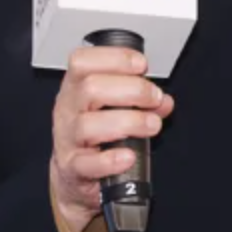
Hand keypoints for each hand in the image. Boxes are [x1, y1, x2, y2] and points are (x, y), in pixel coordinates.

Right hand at [49, 46, 173, 231]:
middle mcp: (68, 109)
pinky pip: (87, 164)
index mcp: (75, 87)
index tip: (141, 65)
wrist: (73, 173)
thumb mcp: (110, 108)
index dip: (115, 58)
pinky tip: (129, 156)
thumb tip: (163, 101)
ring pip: (89, 125)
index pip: (82, 61)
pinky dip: (111, 160)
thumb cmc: (92, 134)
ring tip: (151, 125)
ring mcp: (67, 139)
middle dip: (132, 90)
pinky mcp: (73, 168)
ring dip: (129, 122)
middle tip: (154, 99)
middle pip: (90, 88)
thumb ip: (139, 101)